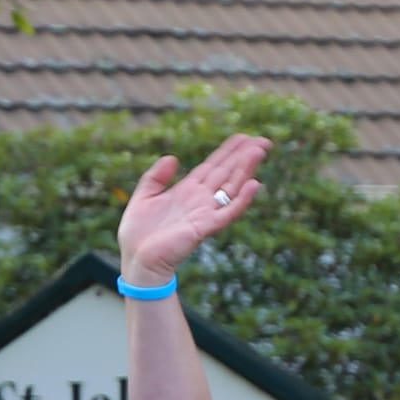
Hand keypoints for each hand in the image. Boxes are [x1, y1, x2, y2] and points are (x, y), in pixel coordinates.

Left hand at [117, 133, 269, 286]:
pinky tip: (253, 184)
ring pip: (231, 187)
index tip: (244, 136)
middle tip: (263, 140)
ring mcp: (204, 213)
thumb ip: (155, 178)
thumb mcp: (142, 199)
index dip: (228, 151)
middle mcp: (199, 200)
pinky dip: (241, 200)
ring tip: (259, 151)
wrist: (136, 262)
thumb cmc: (137, 235)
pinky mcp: (203, 228)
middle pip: (227, 173)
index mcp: (187, 191)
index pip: (213, 166)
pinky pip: (227, 213)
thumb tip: (172, 157)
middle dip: (244, 156)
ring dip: (246, 170)